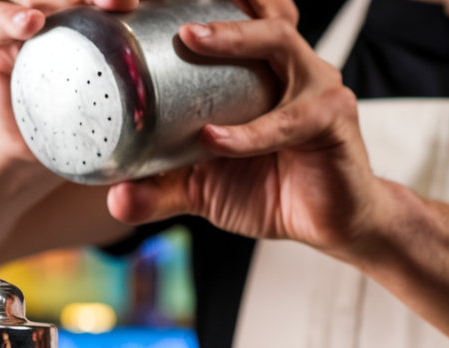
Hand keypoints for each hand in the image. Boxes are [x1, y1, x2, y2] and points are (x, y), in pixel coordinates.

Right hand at [0, 0, 139, 161]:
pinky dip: (11, 18)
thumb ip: (147, 113)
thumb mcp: (121, 120)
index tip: (141, 8)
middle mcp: (61, 17)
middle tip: (120, 4)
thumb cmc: (84, 127)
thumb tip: (201, 136)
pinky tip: (30, 23)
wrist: (33, 147)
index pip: (108, 4)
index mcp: (96, 28)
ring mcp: (28, 26)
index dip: (122, 1)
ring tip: (79, 6)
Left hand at [105, 0, 386, 258]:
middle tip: (159, 2)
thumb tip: (116, 199)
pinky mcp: (333, 116)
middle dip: (213, 0)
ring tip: (190, 39)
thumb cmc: (271, 189)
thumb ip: (162, 187)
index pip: (224, 11)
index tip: (132, 0)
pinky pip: (287, 119)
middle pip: (255, 5)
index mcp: (254, 63)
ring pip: (276, 39)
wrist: (331, 224)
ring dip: (232, 36)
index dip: (187, 1)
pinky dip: (249, 132)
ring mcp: (314, 82)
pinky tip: (216, 140)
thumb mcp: (203, 187)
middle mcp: (286, 60)